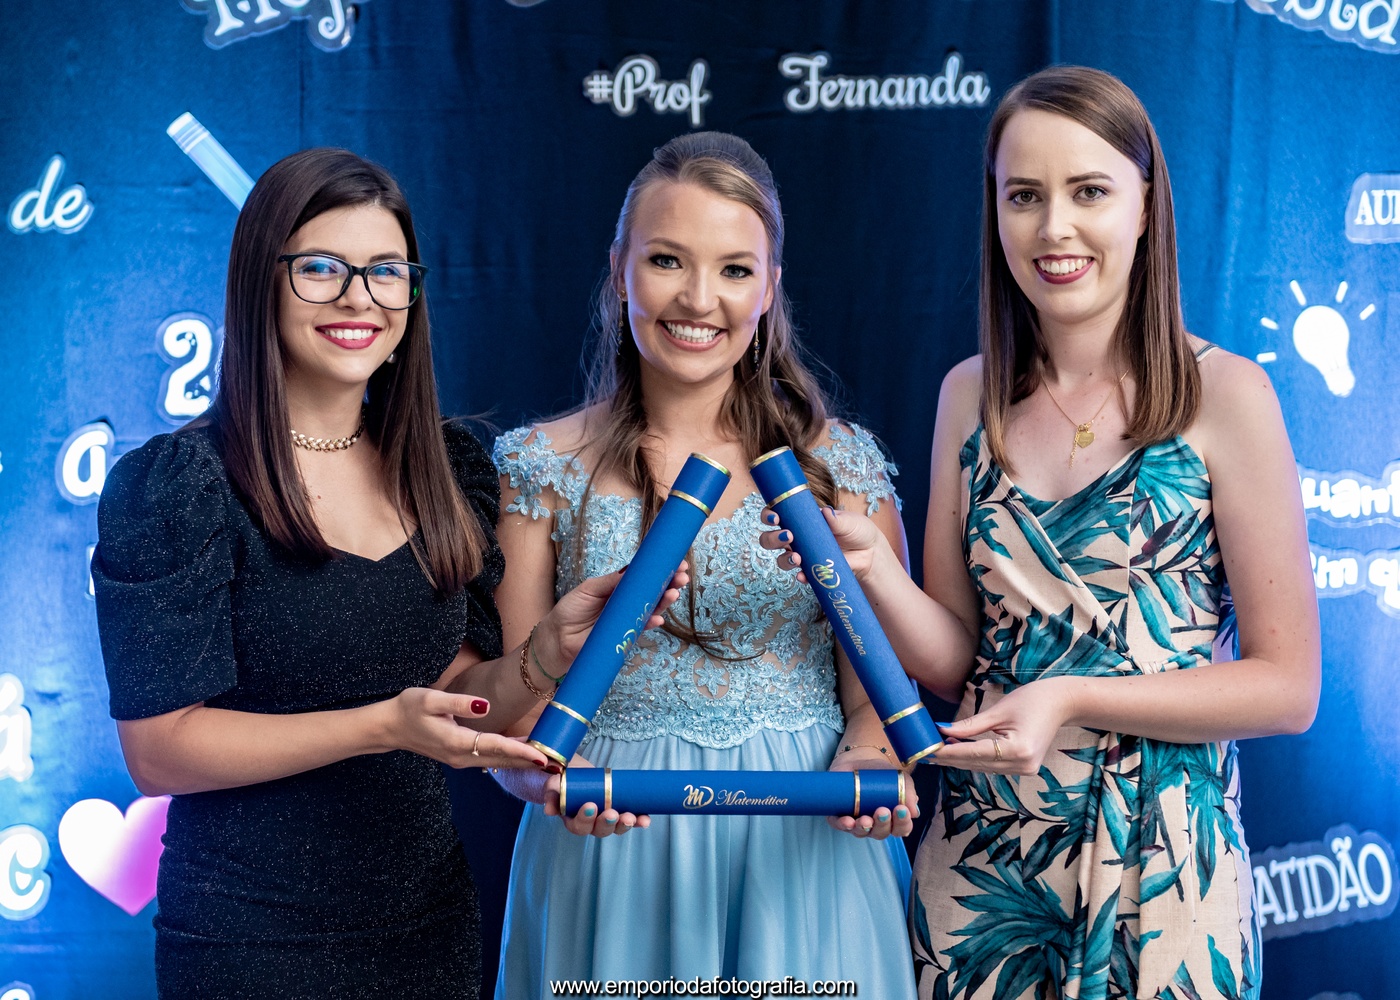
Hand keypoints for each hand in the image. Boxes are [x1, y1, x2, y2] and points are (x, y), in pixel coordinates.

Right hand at [386, 688, 547, 769]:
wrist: (389, 727)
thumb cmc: (409, 708)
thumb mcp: (432, 699)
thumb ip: (460, 703)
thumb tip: (485, 706)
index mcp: (457, 742)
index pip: (496, 747)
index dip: (521, 752)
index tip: (543, 757)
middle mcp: (461, 756)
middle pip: (502, 760)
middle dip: (529, 762)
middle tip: (557, 765)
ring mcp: (460, 760)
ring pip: (497, 762)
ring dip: (521, 761)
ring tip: (547, 761)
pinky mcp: (459, 756)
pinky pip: (489, 759)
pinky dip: (508, 758)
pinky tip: (522, 753)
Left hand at [532, 562, 690, 677]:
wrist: (557, 639)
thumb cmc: (570, 611)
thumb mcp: (588, 589)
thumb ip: (610, 582)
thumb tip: (631, 571)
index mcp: (620, 588)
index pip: (645, 577)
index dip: (662, 570)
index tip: (678, 562)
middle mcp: (627, 603)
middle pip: (654, 592)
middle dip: (670, 584)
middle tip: (682, 577)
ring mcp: (628, 620)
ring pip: (653, 609)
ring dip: (665, 602)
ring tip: (674, 593)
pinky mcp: (625, 637)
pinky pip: (642, 629)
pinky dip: (651, 623)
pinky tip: (659, 619)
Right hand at [542, 754, 651, 837]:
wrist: (579, 771)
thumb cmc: (565, 779)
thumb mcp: (555, 783)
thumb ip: (550, 794)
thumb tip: (548, 810)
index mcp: (574, 821)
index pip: (579, 826)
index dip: (585, 819)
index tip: (591, 806)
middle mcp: (592, 824)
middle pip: (600, 831)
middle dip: (607, 823)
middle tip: (612, 813)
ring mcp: (608, 819)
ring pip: (617, 828)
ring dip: (625, 824)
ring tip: (631, 817)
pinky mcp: (621, 811)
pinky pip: (631, 820)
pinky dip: (639, 821)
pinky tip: (645, 819)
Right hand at [758, 506, 885, 583]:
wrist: (871, 553)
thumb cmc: (857, 531)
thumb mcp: (849, 521)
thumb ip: (837, 518)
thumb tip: (826, 513)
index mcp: (801, 519)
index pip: (776, 514)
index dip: (768, 515)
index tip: (775, 517)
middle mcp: (797, 537)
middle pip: (770, 539)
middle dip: (772, 538)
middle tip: (788, 536)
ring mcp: (803, 555)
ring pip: (781, 558)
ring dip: (784, 558)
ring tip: (797, 557)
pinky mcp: (812, 571)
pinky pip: (800, 575)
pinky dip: (799, 575)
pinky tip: (803, 575)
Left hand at [825, 749, 918, 839]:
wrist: (858, 761)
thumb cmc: (881, 773)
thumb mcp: (898, 778)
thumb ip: (908, 792)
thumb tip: (914, 811)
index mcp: (892, 819)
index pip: (900, 829)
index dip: (903, 824)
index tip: (902, 810)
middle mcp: (875, 825)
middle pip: (881, 833)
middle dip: (882, 824)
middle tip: (883, 811)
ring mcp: (857, 823)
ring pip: (861, 832)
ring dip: (864, 827)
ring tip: (866, 818)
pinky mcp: (839, 817)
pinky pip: (840, 826)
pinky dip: (844, 825)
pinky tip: (848, 821)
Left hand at [931, 677, 1076, 775]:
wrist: (1062, 703)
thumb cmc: (1033, 700)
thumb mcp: (998, 710)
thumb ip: (970, 725)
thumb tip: (942, 731)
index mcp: (1017, 750)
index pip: (974, 753)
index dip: (948, 752)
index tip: (927, 751)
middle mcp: (1022, 765)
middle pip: (976, 763)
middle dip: (950, 758)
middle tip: (925, 752)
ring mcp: (1025, 770)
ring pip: (982, 767)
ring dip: (960, 759)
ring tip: (937, 750)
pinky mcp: (1024, 768)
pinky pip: (992, 765)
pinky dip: (975, 758)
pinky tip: (958, 750)